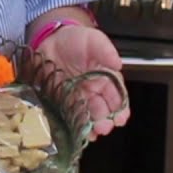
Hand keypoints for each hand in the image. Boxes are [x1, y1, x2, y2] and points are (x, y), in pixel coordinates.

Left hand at [38, 25, 129, 139]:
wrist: (50, 39)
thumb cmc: (75, 40)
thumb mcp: (93, 40)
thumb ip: (105, 50)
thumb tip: (117, 62)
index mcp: (105, 78)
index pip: (116, 95)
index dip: (120, 108)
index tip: (121, 118)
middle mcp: (92, 90)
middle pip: (102, 109)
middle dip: (105, 120)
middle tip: (105, 127)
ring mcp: (76, 97)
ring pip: (86, 115)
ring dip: (90, 125)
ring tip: (92, 133)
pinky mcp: (60, 99)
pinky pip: (68, 114)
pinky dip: (72, 124)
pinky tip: (76, 131)